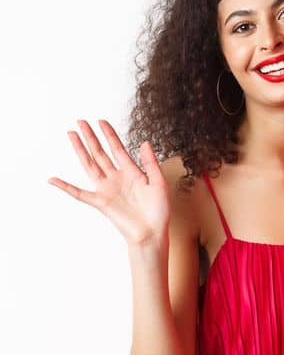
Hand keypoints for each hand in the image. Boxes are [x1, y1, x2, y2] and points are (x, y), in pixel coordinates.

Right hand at [48, 119, 169, 247]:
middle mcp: (116, 178)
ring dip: (80, 150)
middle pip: (100, 153)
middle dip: (91, 137)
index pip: (117, 149)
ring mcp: (106, 189)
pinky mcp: (100, 202)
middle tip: (81, 121)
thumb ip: (150, 163)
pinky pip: (79, 194)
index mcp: (131, 172)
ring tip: (72, 135)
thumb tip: (144, 142)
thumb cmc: (158, 211)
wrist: (153, 232)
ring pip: (90, 165)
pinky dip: (65, 187)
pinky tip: (53, 180)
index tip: (101, 121)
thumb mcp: (159, 183)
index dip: (109, 135)